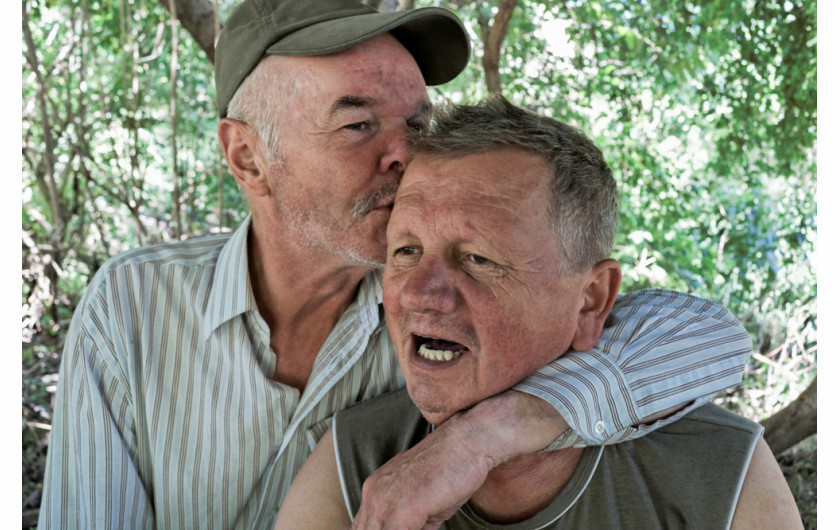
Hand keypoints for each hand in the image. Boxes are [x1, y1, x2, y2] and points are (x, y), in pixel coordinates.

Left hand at [350, 390, 568, 528]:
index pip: (366, 527)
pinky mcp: (403, 508)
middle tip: (417, 528)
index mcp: (375, 489)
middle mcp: (373, 492)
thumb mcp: (424, 502)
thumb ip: (412, 522)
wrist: (468, 441)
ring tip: (422, 527)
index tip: (407, 529)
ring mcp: (385, 500)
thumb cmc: (453, 468)